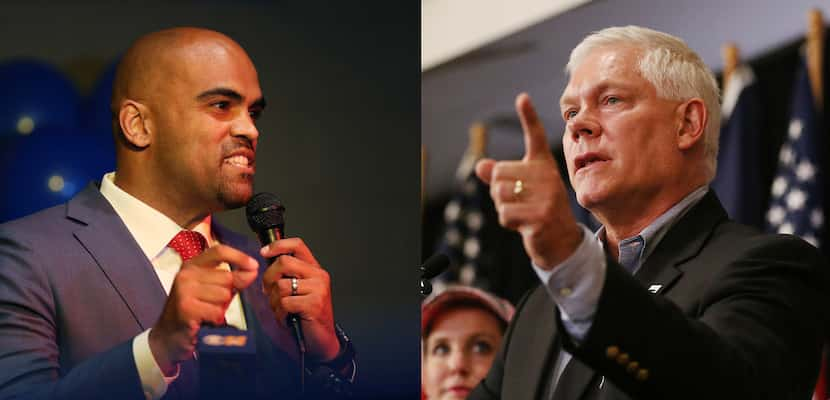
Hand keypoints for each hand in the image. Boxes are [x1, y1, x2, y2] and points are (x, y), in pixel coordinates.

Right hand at [149, 245, 258, 374]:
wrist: (169, 336)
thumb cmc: (195, 312)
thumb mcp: (214, 291)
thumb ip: (234, 280)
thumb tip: (252, 270)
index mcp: (193, 265)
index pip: (219, 251)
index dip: (239, 257)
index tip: (254, 265)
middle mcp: (186, 274)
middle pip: (227, 277)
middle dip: (228, 294)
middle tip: (212, 304)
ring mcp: (184, 290)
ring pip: (224, 295)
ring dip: (221, 308)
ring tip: (206, 312)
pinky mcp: (186, 307)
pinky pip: (217, 311)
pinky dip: (215, 320)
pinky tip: (203, 321)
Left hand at [260, 238, 338, 361]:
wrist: (321, 341)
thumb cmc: (306, 317)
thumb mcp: (298, 291)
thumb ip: (287, 275)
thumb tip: (266, 261)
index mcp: (314, 270)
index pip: (297, 245)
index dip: (278, 245)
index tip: (264, 252)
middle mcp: (319, 276)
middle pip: (284, 262)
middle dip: (269, 278)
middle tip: (269, 292)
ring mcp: (318, 289)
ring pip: (281, 285)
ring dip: (274, 301)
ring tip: (282, 310)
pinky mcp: (314, 304)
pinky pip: (284, 302)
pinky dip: (280, 313)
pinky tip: (287, 318)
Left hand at [475, 93, 581, 268]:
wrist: (561, 242)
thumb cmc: (537, 212)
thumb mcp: (520, 191)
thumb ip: (500, 177)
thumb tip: (480, 165)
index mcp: (543, 166)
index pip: (535, 137)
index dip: (528, 116)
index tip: (522, 97)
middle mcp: (547, 176)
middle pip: (499, 174)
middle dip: (499, 192)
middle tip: (519, 202)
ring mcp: (546, 196)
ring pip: (499, 194)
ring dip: (503, 208)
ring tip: (522, 213)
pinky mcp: (541, 216)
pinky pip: (505, 214)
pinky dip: (508, 223)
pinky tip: (524, 225)